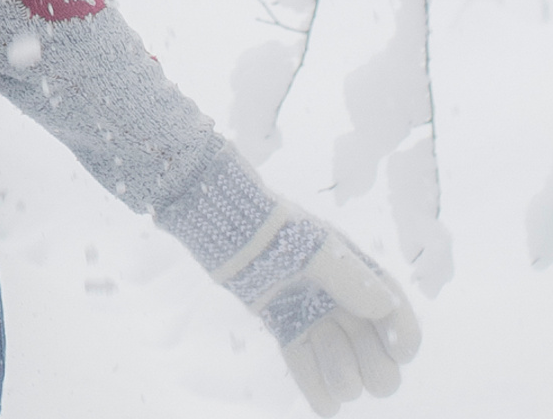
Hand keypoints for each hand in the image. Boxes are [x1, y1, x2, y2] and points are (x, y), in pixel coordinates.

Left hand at [217, 212, 420, 414]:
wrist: (225, 226)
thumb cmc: (271, 227)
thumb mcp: (310, 245)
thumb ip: (346, 275)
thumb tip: (385, 308)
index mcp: (353, 269)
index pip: (392, 307)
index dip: (403, 333)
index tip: (400, 354)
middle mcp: (338, 296)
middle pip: (373, 348)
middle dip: (377, 369)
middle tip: (370, 378)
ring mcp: (311, 313)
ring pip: (341, 361)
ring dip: (344, 377)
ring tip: (338, 383)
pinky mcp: (285, 326)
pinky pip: (305, 364)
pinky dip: (316, 388)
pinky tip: (325, 407)